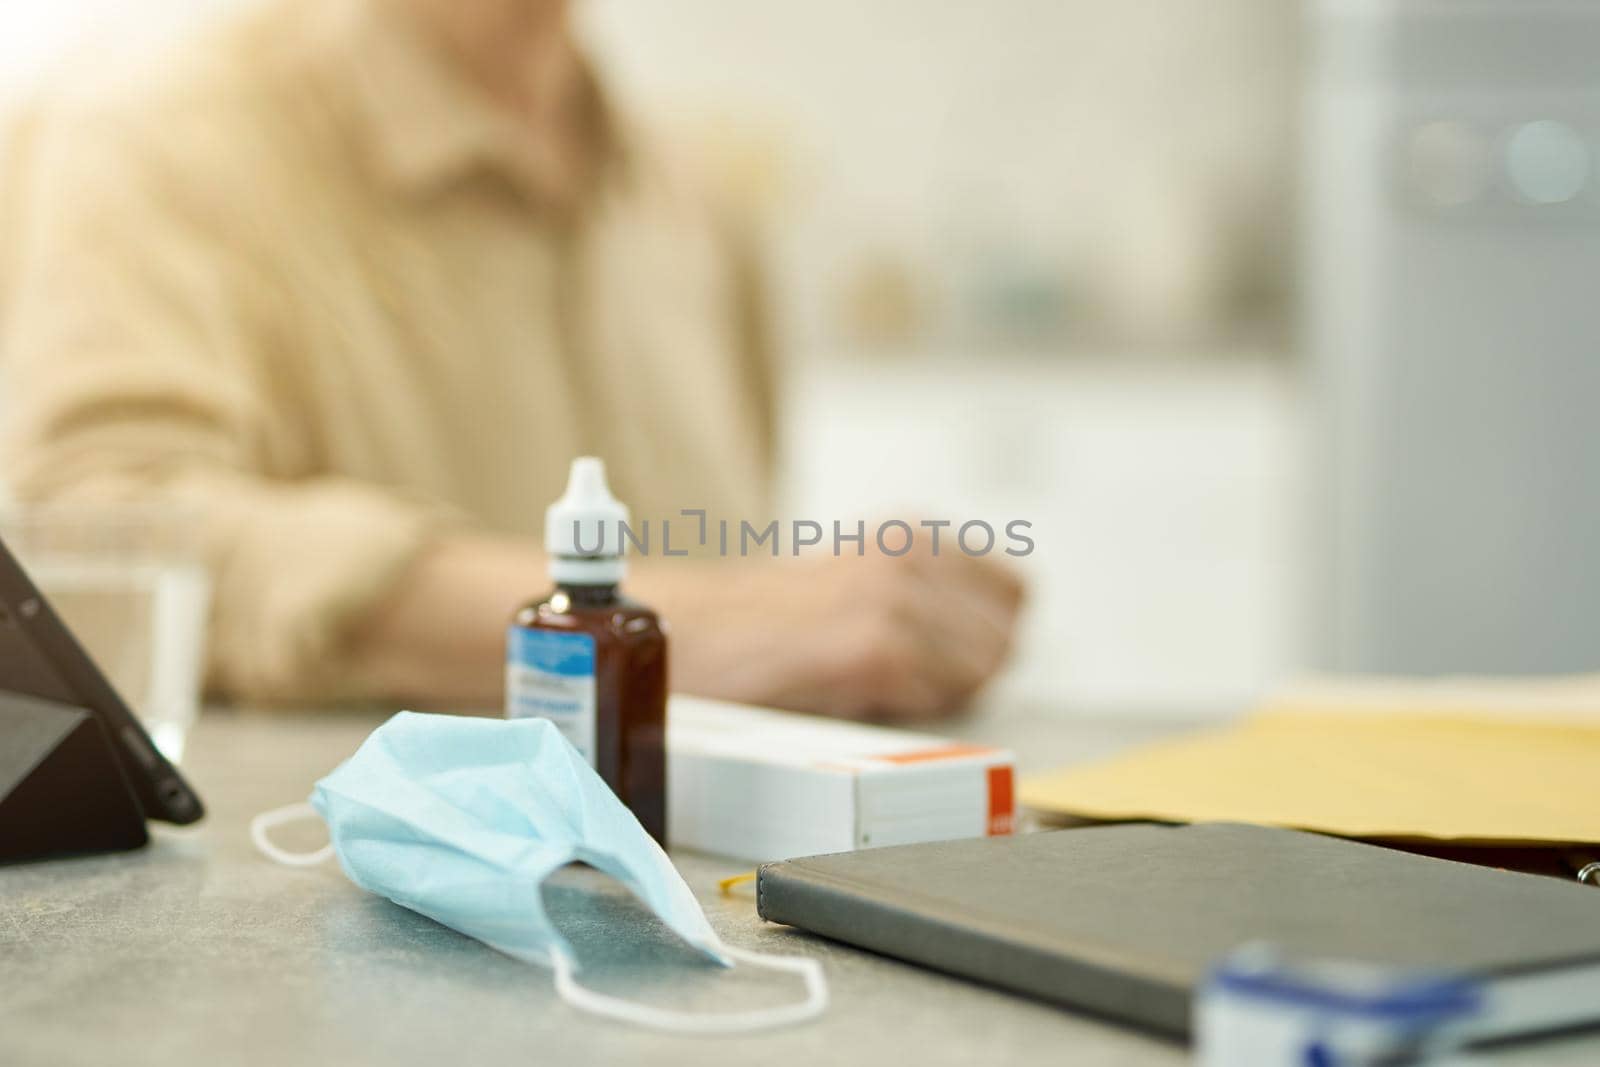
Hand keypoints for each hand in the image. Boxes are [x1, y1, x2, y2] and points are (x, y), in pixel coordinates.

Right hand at [637, 550, 1025, 721]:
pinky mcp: (875, 649)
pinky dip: (908, 709)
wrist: (689, 633)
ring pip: (979, 670)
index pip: (1013, 592)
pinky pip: (935, 696)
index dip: (987, 636)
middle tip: (907, 684)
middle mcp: (909, 556)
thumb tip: (997, 641)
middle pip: (1002, 638)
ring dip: (939, 694)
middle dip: (969, 671)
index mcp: (909, 535)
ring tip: (877, 689)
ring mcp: (894, 601)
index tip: (948, 657)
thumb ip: (922, 596)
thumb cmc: (764, 624)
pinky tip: (859, 696)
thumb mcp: (854, 584)